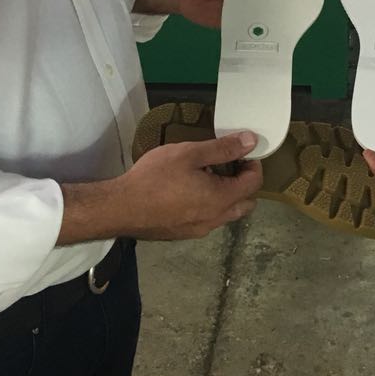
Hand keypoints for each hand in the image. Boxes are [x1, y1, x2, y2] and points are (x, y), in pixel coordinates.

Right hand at [113, 133, 263, 240]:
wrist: (120, 208)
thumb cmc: (155, 177)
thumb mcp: (189, 154)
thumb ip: (222, 148)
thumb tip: (251, 141)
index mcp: (221, 199)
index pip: (253, 183)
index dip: (253, 164)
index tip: (242, 151)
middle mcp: (215, 220)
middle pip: (245, 203)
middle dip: (244, 183)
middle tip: (228, 163)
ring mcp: (199, 230)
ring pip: (226, 214)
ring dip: (226, 195)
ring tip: (206, 175)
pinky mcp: (183, 234)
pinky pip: (208, 219)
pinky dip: (209, 205)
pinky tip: (188, 190)